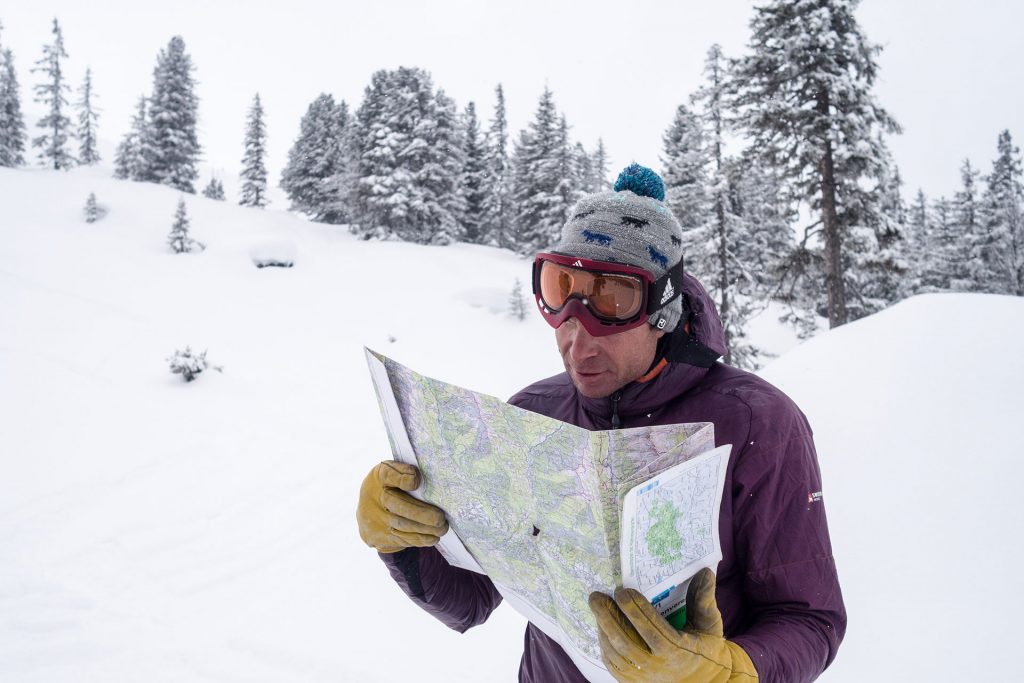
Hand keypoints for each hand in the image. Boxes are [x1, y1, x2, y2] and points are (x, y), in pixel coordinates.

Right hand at [356, 461, 448, 552]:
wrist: (368, 510)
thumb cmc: (389, 486)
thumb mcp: (393, 472)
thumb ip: (405, 472)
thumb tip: (422, 477)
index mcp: (380, 476)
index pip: (388, 474)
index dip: (401, 478)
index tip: (416, 481)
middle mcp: (376, 497)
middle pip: (397, 505)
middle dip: (420, 513)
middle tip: (440, 518)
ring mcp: (376, 518)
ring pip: (401, 525)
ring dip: (424, 529)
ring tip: (442, 528)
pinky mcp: (380, 535)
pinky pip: (401, 539)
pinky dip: (419, 539)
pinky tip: (433, 538)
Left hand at [589, 568, 757, 681]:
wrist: (703, 682)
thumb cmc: (705, 649)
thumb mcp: (709, 625)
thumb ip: (704, 600)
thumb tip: (705, 572)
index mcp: (678, 651)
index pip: (652, 628)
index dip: (636, 609)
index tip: (623, 591)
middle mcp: (659, 667)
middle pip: (626, 642)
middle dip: (608, 618)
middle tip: (597, 597)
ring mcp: (645, 678)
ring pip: (616, 654)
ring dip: (603, 629)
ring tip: (597, 607)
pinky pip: (614, 666)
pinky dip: (604, 646)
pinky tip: (601, 628)